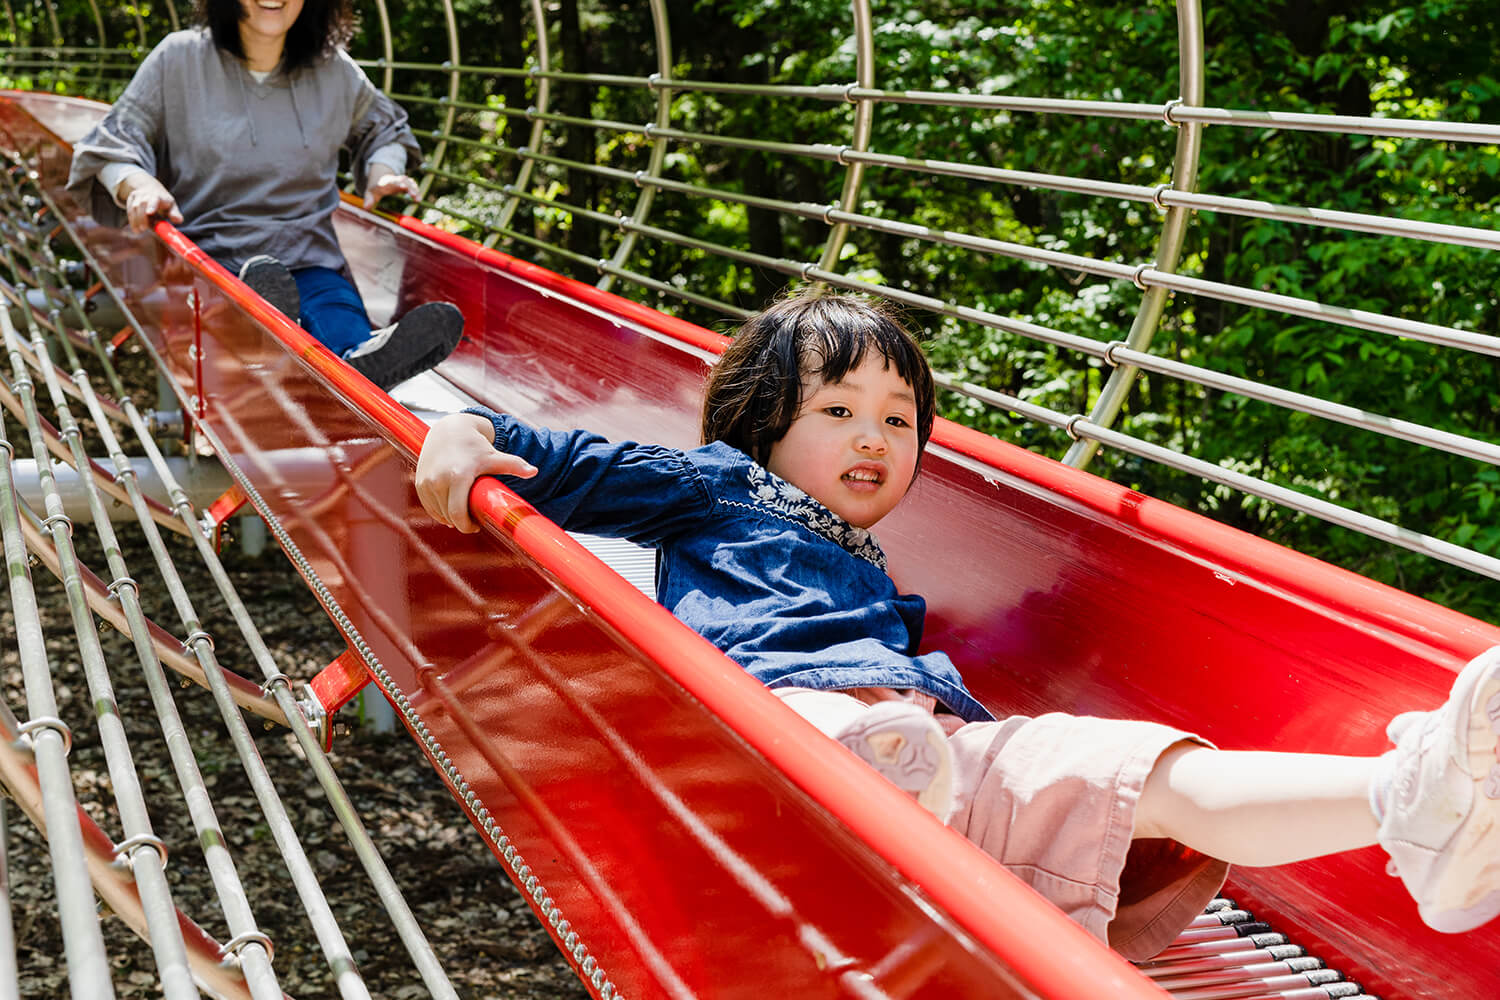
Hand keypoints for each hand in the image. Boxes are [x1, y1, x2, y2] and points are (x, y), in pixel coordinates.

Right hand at [120, 175, 182, 232]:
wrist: (150, 188)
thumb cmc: (163, 202)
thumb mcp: (172, 206)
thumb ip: (174, 214)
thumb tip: (178, 220)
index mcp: (160, 196)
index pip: (154, 199)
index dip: (152, 205)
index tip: (149, 213)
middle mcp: (147, 194)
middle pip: (142, 204)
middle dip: (142, 217)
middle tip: (144, 229)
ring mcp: (138, 195)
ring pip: (134, 207)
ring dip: (136, 220)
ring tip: (139, 231)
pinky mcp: (131, 198)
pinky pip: (129, 209)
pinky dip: (132, 220)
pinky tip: (135, 228)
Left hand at [363, 164, 419, 208]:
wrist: (381, 176)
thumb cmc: (375, 187)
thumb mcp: (370, 192)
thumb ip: (368, 199)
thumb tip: (366, 208)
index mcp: (385, 181)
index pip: (392, 181)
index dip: (398, 183)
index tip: (403, 187)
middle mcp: (395, 180)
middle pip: (403, 180)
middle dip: (409, 187)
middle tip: (414, 195)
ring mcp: (401, 181)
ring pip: (410, 182)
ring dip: (415, 190)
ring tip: (418, 200)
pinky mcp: (406, 184)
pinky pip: (413, 186)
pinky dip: (417, 191)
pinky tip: (419, 199)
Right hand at [415, 413, 536, 532]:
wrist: (448, 430)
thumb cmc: (475, 446)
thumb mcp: (494, 455)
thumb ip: (514, 464)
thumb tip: (534, 471)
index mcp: (458, 476)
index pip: (458, 514)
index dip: (467, 525)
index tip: (476, 525)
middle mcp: (438, 480)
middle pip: (449, 516)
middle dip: (461, 522)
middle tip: (472, 520)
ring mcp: (426, 482)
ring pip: (439, 513)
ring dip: (450, 517)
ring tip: (462, 511)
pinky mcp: (420, 483)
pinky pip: (429, 507)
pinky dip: (439, 511)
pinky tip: (449, 508)